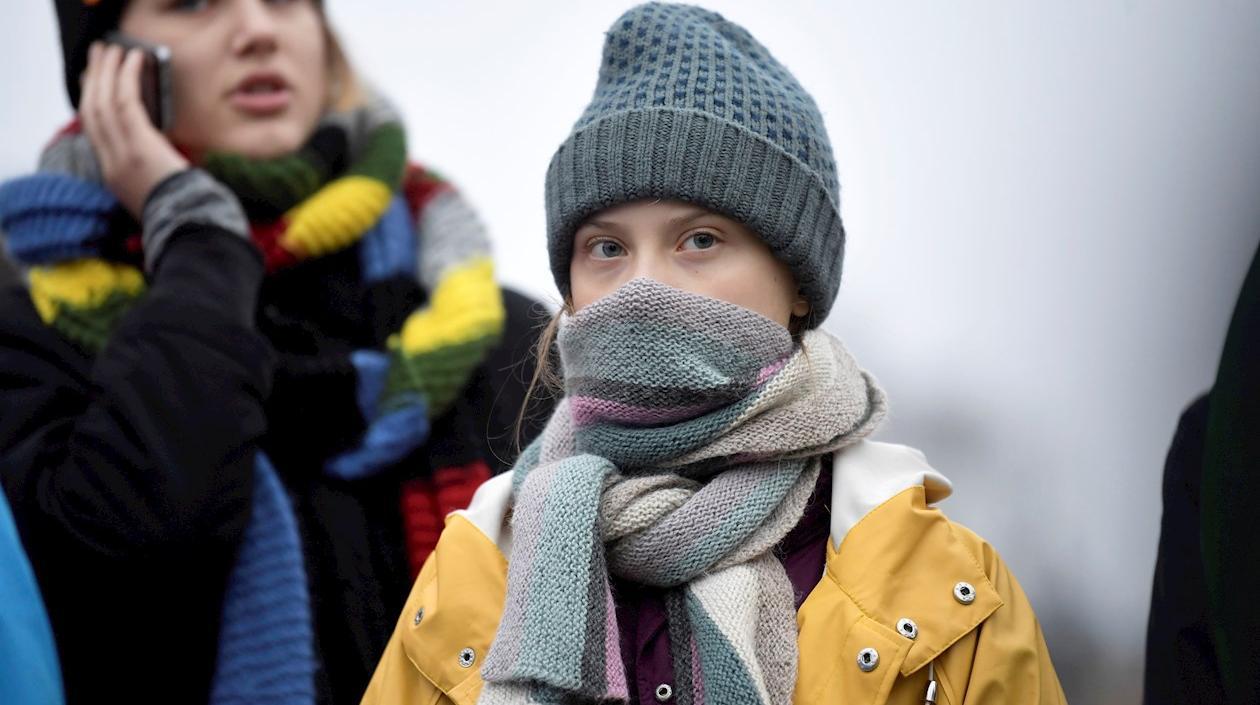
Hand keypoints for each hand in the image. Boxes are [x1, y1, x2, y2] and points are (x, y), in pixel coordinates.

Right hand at [79, 42, 189, 218]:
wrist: (191, 228)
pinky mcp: (139, 146)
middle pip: (91, 112)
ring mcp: (122, 155)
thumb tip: (168, 155)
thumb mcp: (163, 191)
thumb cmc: (187, 212)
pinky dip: (128, 77)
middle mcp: (111, 163)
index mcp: (114, 175)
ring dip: (107, 72)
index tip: (95, 82)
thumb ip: (157, 171)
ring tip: (114, 50)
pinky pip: (125, 102)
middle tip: (99, 55)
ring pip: (102, 103)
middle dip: (93, 80)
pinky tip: (136, 59)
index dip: (92, 102)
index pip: (94, 132)